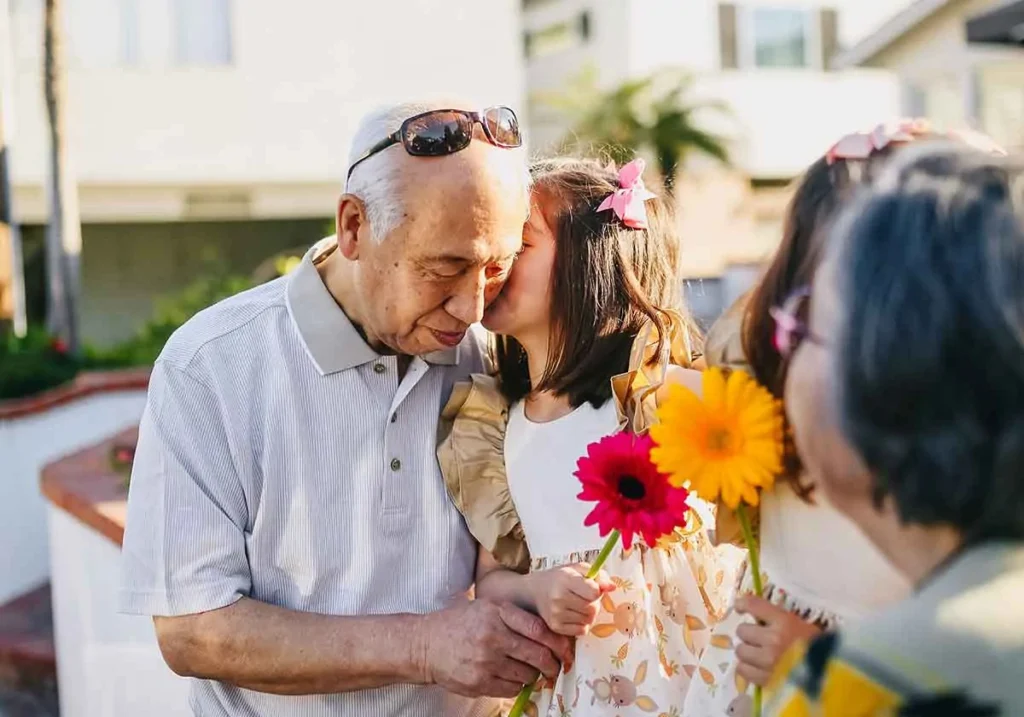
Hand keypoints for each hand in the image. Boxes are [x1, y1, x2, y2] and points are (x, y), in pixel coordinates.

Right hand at [418, 599, 572, 698]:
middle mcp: (492, 637)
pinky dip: (517, 685)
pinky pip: (512, 689)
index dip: (558, 643)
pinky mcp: (478, 683)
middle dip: (552, 664)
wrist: (426, 644)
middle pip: (537, 655)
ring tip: (529, 670)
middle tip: (556, 666)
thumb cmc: (460, 622)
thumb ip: (515, 616)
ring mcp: (485, 662)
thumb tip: (550, 633)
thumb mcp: (487, 607)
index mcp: (497, 613)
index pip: (539, 630)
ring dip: (534, 675)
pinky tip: (511, 677)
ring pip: (527, 675)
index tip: (566, 650)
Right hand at [528, 563, 614, 636]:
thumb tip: (612, 587)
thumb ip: (598, 575)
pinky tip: (572, 614)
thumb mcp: (578, 569)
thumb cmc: (560, 578)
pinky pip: (582, 630)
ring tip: (577, 604)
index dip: (597, 590)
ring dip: (588, 613)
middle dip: (593, 603)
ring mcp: (556, 615)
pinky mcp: (556, 628)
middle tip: (584, 596)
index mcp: (565, 579)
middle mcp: (559, 598)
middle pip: (593, 608)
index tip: (592, 587)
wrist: (535, 592)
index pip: (594, 592)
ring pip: (589, 620)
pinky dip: (582, 623)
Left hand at [734, 595, 822, 686]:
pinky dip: (747, 668)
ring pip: (740, 651)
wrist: (832, 675)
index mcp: (784, 622)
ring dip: (747, 652)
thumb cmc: (820, 648)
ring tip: (758, 655)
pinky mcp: (765, 679)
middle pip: (743, 630)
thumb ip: (779, 620)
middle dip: (749, 634)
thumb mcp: (803, 625)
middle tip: (758, 639)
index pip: (753, 605)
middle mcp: (773, 639)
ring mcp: (767, 661)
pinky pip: (743, 670)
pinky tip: (756, 668)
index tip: (740, 607)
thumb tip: (757, 615)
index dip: (743, 604)